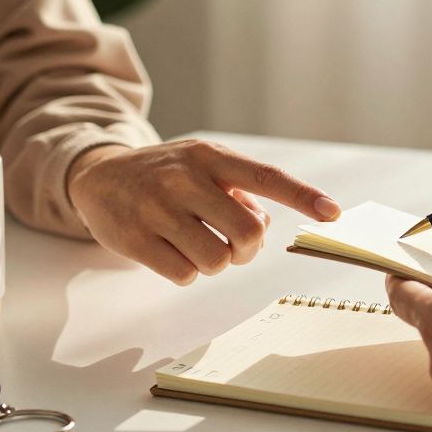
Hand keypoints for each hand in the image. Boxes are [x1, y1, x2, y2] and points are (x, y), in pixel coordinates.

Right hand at [68, 139, 340, 284]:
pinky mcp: (135, 237)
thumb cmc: (165, 176)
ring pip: (216, 260)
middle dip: (247, 250)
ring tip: (196, 245)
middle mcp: (185, 178)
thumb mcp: (203, 168)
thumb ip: (239, 193)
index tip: (333, 213)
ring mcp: (157, 208)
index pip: (265, 176)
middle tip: (233, 247)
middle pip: (246, 232)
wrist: (98, 176)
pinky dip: (187, 273)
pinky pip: (184, 275)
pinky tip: (171, 252)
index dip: (302, 196)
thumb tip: (262, 229)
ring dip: (215, 263)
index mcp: (210, 156)